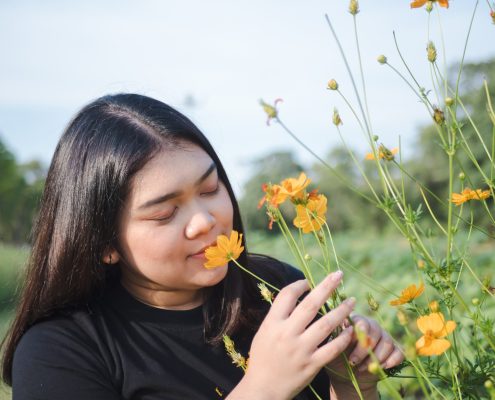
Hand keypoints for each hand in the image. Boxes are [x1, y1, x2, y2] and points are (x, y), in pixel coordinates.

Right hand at [228, 271, 354, 399]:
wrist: (263, 389)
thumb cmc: (263, 358)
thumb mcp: (264, 333)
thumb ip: (278, 316)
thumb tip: (297, 297)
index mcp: (272, 323)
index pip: (287, 295)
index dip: (300, 284)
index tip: (309, 281)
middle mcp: (287, 334)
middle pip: (311, 305)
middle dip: (327, 287)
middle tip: (339, 275)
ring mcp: (301, 350)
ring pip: (326, 325)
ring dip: (341, 310)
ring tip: (352, 301)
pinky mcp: (312, 365)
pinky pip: (332, 348)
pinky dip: (343, 338)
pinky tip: (351, 330)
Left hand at [327, 315, 403, 391]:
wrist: (348, 376)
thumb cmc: (338, 359)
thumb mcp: (334, 349)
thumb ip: (339, 338)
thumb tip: (347, 329)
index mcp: (355, 321)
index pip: (361, 322)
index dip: (358, 337)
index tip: (349, 352)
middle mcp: (371, 325)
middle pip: (376, 330)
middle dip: (365, 350)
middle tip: (354, 363)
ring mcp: (384, 336)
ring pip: (387, 342)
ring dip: (375, 358)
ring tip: (362, 368)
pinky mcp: (394, 349)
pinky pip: (399, 352)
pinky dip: (391, 361)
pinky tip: (381, 368)